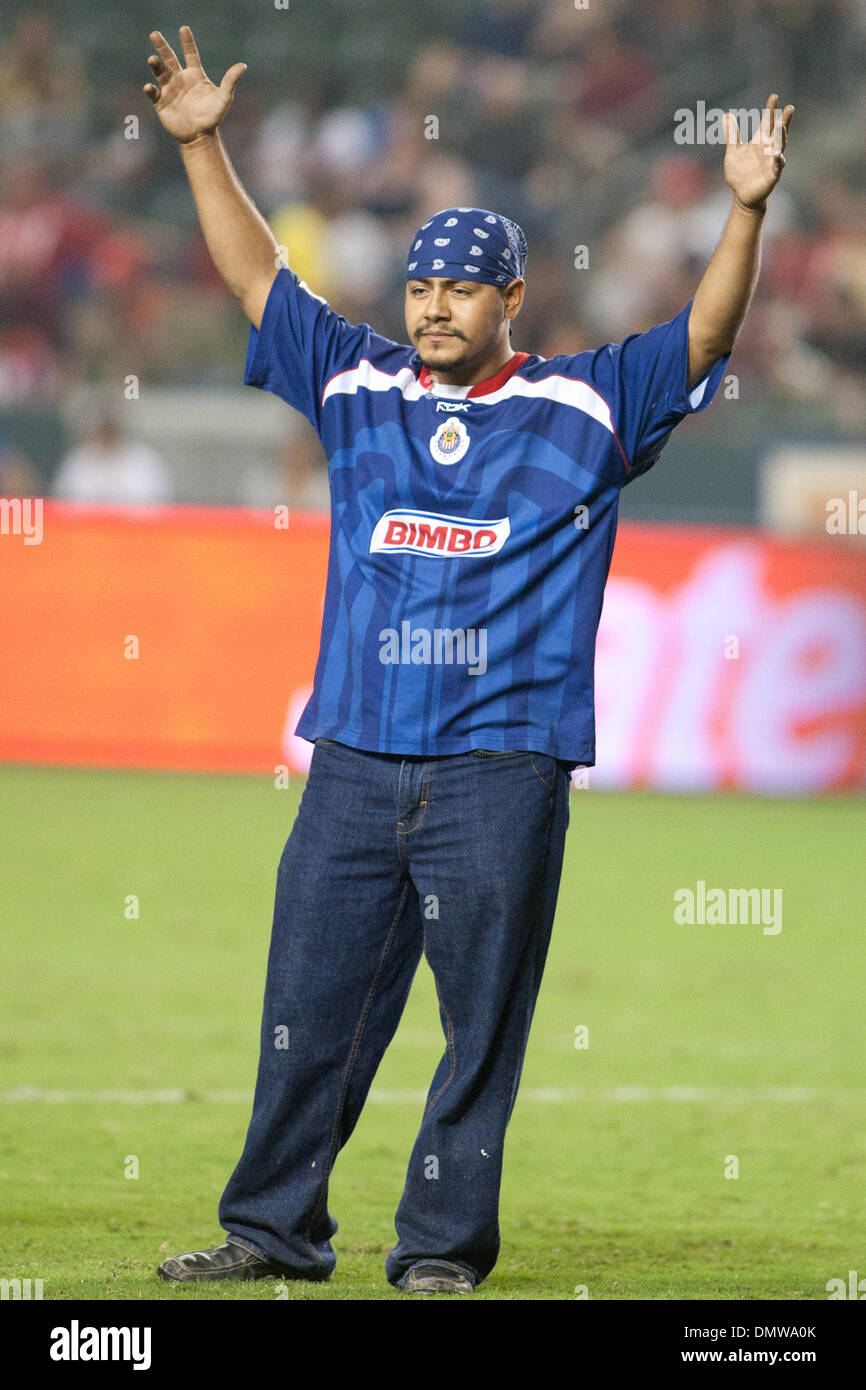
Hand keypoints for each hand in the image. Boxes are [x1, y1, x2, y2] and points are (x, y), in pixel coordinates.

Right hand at [143, 25, 245, 142]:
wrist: (200, 136)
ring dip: (155, 65)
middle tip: (154, 34)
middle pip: (169, 58)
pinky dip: (150, 89)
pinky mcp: (161, 102)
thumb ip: (230, 81)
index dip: (187, 42)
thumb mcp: (224, 98)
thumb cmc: (212, 117)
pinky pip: (153, 93)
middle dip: (162, 47)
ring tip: (152, 59)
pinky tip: (149, 86)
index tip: (183, 29)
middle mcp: (180, 78)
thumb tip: (243, 65)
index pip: (190, 54)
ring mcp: (169, 89)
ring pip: (159, 73)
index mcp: (194, 75)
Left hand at [724, 93, 793, 211]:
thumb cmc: (740, 172)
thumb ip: (732, 134)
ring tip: (782, 127)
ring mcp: (772, 162)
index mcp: (760, 141)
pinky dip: (778, 161)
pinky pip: (777, 167)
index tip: (774, 96)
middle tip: (789, 107)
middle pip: (778, 132)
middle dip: (783, 121)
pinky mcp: (772, 176)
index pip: (767, 122)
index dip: (770, 110)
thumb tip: (726, 114)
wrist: (742, 195)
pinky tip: (778, 154)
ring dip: (782, 137)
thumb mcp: (733, 151)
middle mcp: (769, 149)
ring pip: (780, 147)